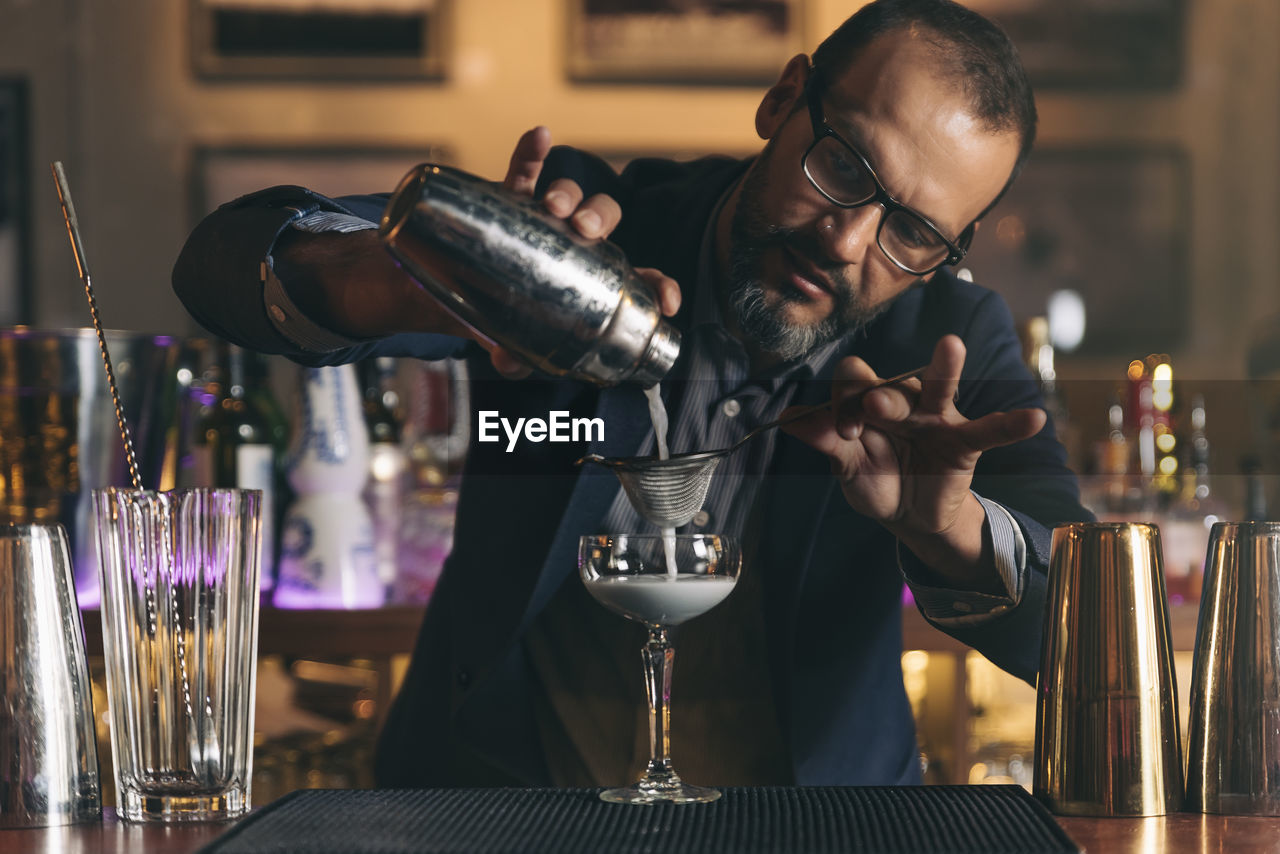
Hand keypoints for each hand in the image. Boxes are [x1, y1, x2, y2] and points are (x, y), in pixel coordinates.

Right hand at [489, 127, 680, 377]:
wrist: (462, 282)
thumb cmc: (504, 311)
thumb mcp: (513, 336)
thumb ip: (513, 350)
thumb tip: (507, 363)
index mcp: (594, 278)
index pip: (636, 278)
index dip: (658, 285)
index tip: (668, 301)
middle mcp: (575, 241)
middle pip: (603, 220)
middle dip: (600, 219)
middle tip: (587, 232)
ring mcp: (544, 216)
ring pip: (568, 194)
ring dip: (568, 193)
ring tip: (554, 204)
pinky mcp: (510, 197)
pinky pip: (523, 170)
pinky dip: (531, 151)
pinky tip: (539, 135)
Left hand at [780, 335, 1045, 582]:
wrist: (910, 517)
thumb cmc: (877, 481)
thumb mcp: (848, 468)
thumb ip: (826, 441)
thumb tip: (786, 417)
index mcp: (869, 401)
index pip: (854, 381)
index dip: (843, 402)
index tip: (843, 434)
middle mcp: (904, 400)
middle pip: (891, 383)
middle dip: (880, 397)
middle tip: (872, 413)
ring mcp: (936, 417)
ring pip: (939, 388)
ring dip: (942, 370)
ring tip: (950, 347)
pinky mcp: (964, 441)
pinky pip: (989, 430)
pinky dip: (1010, 424)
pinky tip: (1034, 418)